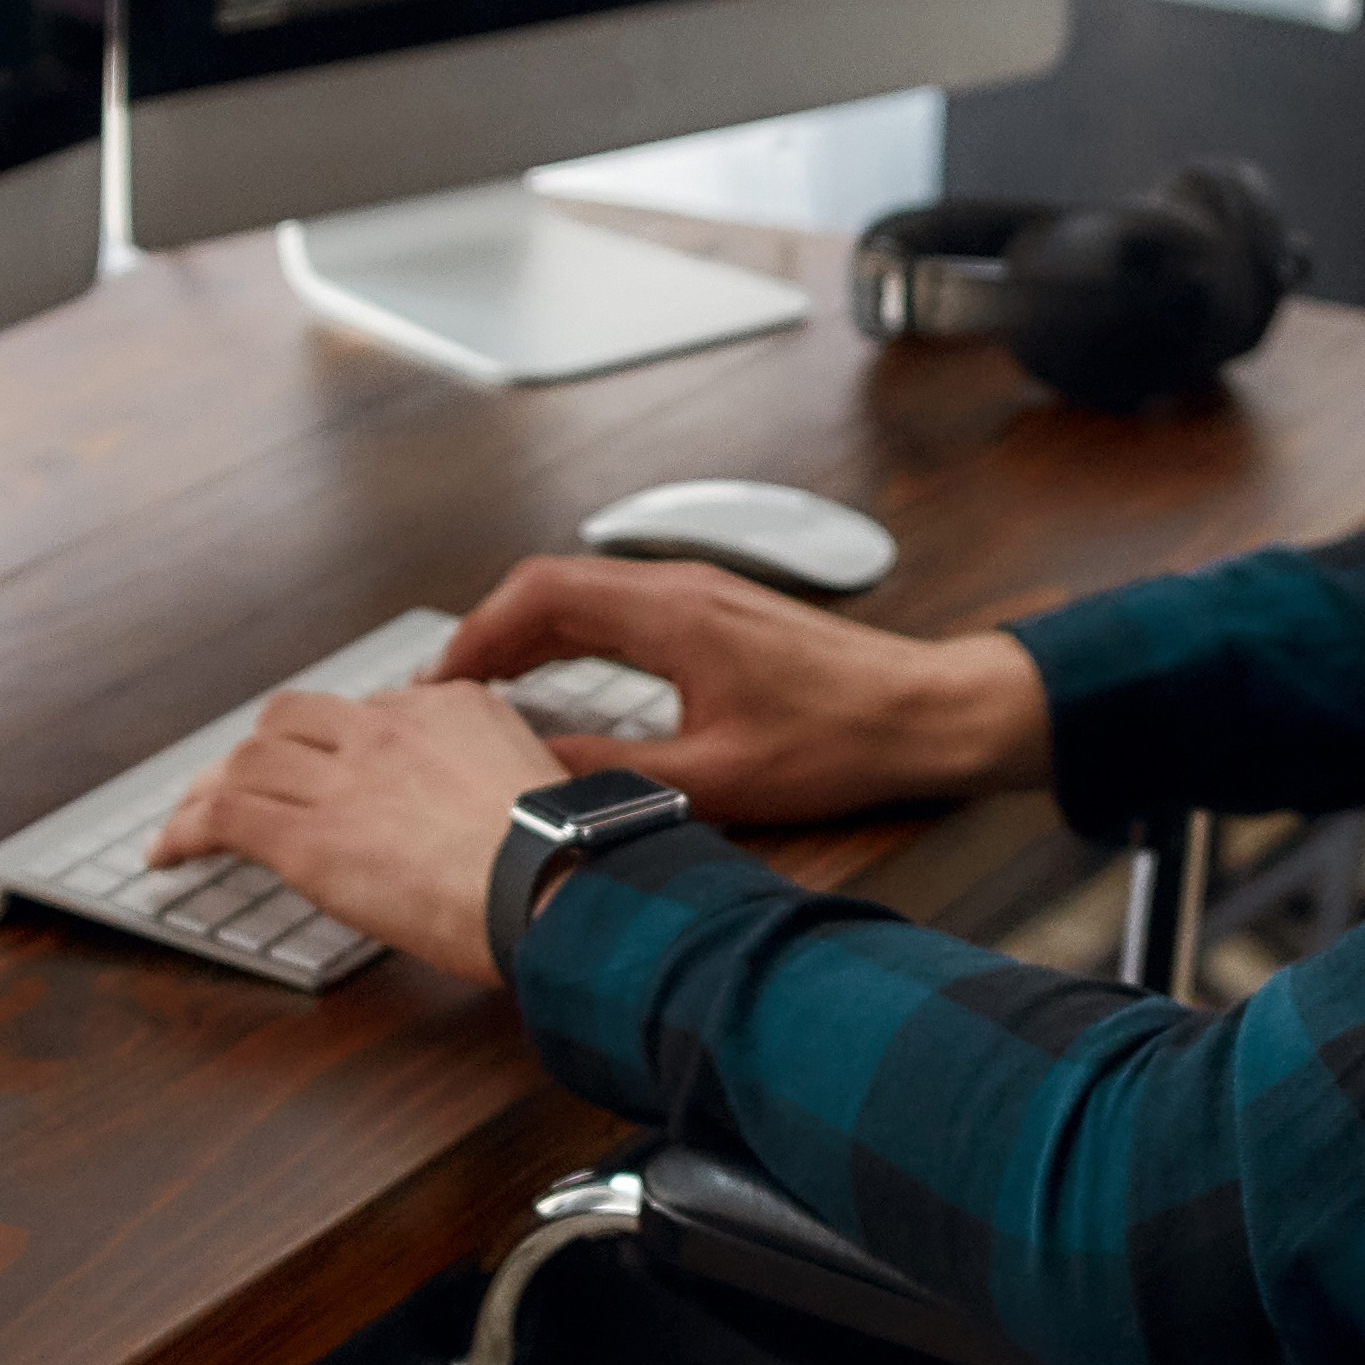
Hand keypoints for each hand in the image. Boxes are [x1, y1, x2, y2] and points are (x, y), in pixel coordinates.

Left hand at [155, 679, 571, 984]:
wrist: (558, 880)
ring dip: (209, 789)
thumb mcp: (546, 784)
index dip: (334, 744)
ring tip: (190, 819)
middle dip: (257, 749)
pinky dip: (186, 831)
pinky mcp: (309, 837)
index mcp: (449, 708)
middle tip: (236, 781)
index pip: (367, 712)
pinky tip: (168, 854)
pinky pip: (224, 817)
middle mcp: (385, 730)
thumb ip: (506, 776)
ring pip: (247, 761)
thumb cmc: (569, 855)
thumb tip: (501, 809)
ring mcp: (342, 780)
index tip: (323, 768)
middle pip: (291, 718)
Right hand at [435, 555, 1048, 824]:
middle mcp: (681, 587)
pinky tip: (562, 680)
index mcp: (671, 614)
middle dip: (488, 635)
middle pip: (551, 586)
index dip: (475, 634)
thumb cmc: (840, 741)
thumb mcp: (715, 778)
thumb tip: (535, 778)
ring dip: (529, 633)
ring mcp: (701, 594)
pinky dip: (573, 635)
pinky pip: (620, 607)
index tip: (440, 681)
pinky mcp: (718, 612)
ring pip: (585, 593)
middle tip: (446, 691)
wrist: (924, 714)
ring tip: (487, 690)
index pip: (539, 594)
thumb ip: (615, 775)